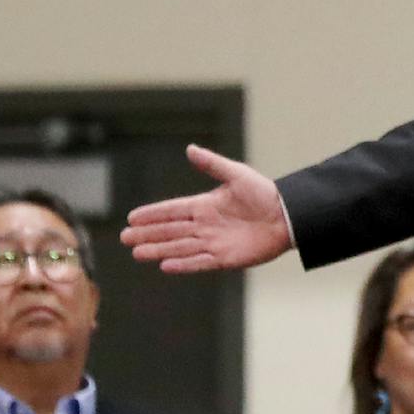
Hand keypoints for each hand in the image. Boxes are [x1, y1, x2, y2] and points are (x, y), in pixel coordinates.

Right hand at [121, 144, 291, 272]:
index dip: (152, 214)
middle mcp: (206, 225)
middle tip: (125, 238)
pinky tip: (166, 265)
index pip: (172, 210)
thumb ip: (212, 164)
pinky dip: (183, 264)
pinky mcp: (226, 258)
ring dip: (159, 250)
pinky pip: (200, 262)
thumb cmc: (264, 194)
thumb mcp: (237, 175)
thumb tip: (190, 149)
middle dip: (148, 234)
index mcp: (205, 205)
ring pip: (180, 247)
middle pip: (171, 231)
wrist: (287, 217)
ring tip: (138, 253)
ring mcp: (214, 242)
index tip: (132, 217)